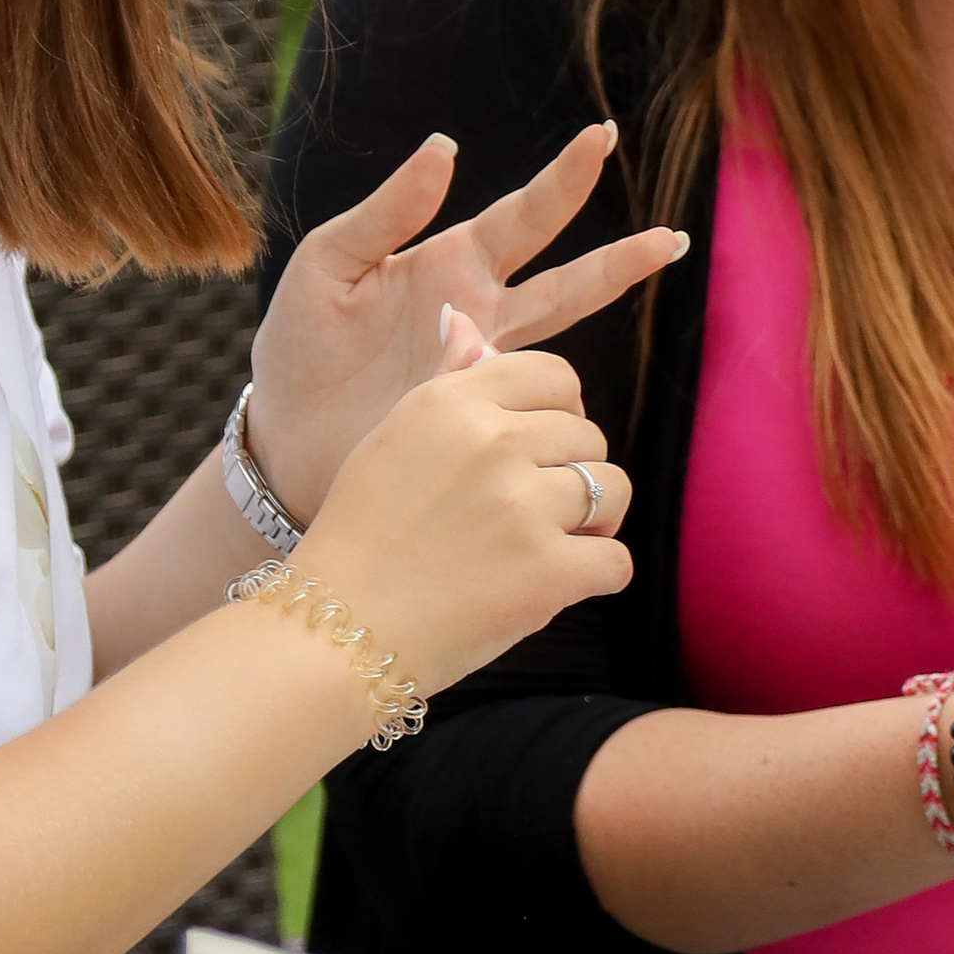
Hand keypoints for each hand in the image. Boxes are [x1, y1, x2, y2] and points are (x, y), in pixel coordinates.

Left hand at [246, 124, 684, 521]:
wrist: (283, 435)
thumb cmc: (300, 347)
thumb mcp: (329, 263)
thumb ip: (387, 211)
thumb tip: (446, 146)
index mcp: (449, 262)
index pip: (521, 214)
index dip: (563, 178)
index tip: (600, 138)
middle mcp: (481, 310)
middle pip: (567, 276)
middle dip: (619, 254)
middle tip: (672, 235)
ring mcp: (486, 365)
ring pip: (564, 327)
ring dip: (612, 293)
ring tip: (663, 259)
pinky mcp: (476, 414)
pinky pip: (531, 395)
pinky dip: (555, 385)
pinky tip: (570, 378)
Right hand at [295, 350, 631, 697]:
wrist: (336, 631)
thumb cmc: (362, 538)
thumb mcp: (391, 440)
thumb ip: (446, 382)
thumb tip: (469, 321)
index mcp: (452, 401)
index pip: (556, 377)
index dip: (560, 417)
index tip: (536, 454)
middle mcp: (491, 440)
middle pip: (589, 436)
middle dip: (570, 476)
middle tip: (526, 517)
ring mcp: (521, 505)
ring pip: (613, 490)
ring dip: (593, 523)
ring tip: (544, 548)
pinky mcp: (547, 571)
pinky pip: (616, 560)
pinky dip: (594, 579)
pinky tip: (550, 588)